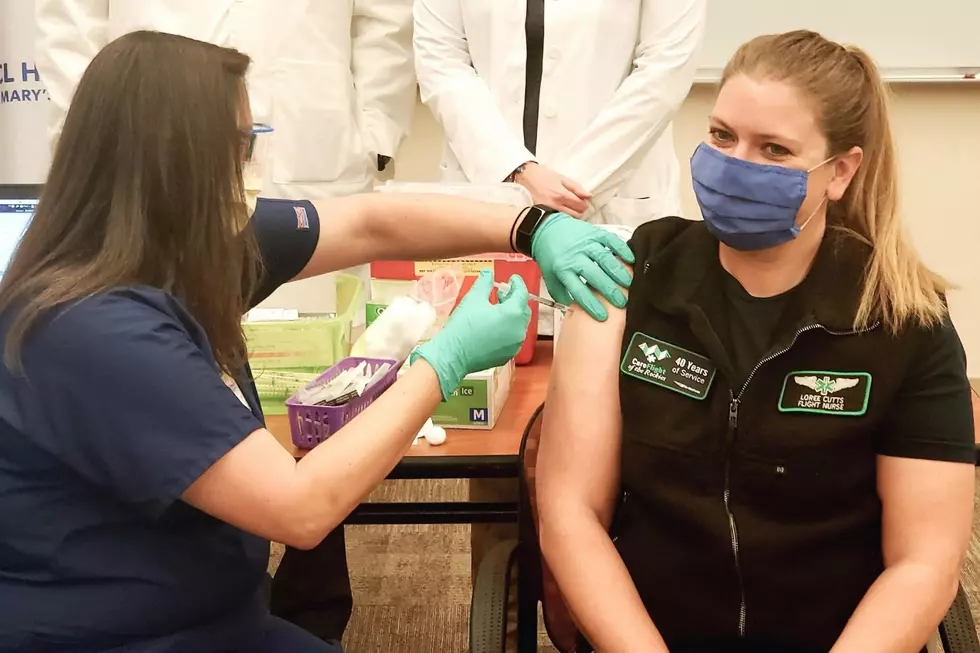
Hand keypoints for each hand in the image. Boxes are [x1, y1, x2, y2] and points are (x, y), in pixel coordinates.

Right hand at [411, 271, 530, 398]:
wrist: (453, 355)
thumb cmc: (463, 326)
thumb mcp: (473, 298)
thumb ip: (484, 282)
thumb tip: (488, 272)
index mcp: (513, 314)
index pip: (522, 293)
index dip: (517, 283)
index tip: (512, 278)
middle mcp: (519, 330)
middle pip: (523, 310)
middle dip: (514, 299)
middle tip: (501, 293)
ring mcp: (515, 345)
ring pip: (519, 325)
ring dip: (511, 314)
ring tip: (495, 309)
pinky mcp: (508, 355)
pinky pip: (512, 338)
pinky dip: (507, 329)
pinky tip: (494, 325)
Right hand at [514, 163, 591, 216]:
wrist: (525, 177)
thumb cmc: (543, 176)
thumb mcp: (562, 178)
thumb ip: (577, 188)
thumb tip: (589, 196)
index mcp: (562, 195)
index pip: (581, 206)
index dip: (584, 203)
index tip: (582, 201)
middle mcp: (555, 206)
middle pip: (576, 216)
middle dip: (578, 210)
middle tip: (574, 204)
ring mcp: (547, 212)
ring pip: (567, 220)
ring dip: (570, 215)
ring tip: (566, 207)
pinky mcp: (541, 216)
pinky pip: (556, 221)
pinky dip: (560, 218)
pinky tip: (558, 212)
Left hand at [531, 213, 634, 320]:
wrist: (547, 229)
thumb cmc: (551, 257)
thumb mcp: (551, 278)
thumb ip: (562, 295)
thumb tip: (574, 312)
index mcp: (563, 270)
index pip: (578, 290)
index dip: (591, 304)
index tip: (603, 316)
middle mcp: (575, 256)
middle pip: (595, 275)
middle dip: (609, 290)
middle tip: (621, 302)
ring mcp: (586, 243)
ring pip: (605, 258)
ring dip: (618, 272)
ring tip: (629, 284)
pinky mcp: (594, 233)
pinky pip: (611, 241)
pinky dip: (622, 250)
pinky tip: (630, 260)